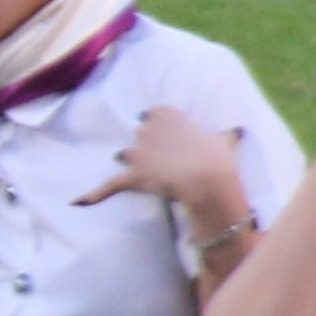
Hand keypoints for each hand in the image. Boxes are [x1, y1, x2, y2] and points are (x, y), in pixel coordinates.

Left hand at [80, 103, 252, 232]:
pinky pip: (108, 185)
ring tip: (140, 172)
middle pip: (138, 134)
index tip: (167, 137)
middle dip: (144, 146)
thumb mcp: (224, 140)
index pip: (153, 114)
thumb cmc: (217, 157)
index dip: (158, 127)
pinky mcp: (131, 175)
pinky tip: (77, 202)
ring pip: (124, 154)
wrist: (207, 178)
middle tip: (160, 159)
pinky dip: (93, 194)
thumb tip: (238, 131)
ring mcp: (136, 152)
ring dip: (129, 162)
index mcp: (166, 113)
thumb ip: (225, 135)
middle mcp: (145, 128)